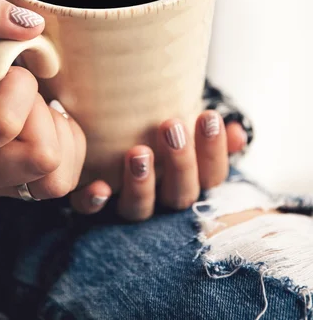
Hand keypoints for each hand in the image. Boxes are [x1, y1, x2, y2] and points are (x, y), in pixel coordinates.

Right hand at [0, 0, 86, 199]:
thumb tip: (33, 26)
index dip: (18, 85)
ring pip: (58, 177)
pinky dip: (64, 143)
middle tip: (13, 90)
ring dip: (54, 131)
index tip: (1, 69)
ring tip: (25, 106)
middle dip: (39, 112)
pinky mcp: (15, 189)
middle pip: (42, 158)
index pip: (4, 124)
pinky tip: (38, 119)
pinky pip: (64, 178)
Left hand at [69, 115, 247, 217]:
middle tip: (171, 126)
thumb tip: (238, 133)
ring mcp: (127, 203)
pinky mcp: (91, 202)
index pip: (211, 175)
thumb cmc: (152, 127)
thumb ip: (207, 130)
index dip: (213, 151)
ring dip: (141, 185)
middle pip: (180, 195)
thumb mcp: (181, 124)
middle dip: (180, 162)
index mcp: (187, 180)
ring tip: (138, 153)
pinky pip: (90, 211)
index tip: (209, 116)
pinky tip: (99, 187)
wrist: (105, 133)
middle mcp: (160, 198)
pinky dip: (94, 202)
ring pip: (139, 209)